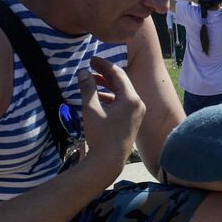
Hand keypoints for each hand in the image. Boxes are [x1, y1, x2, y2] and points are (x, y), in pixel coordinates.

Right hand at [78, 56, 144, 177]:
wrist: (109, 162)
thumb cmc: (100, 136)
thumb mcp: (91, 109)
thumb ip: (88, 88)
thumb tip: (83, 72)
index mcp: (132, 99)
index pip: (118, 74)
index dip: (103, 65)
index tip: (90, 60)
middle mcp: (138, 104)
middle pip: (121, 82)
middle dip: (104, 74)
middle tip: (90, 67)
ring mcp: (137, 114)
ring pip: (121, 93)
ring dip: (106, 86)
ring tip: (90, 81)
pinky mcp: (133, 122)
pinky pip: (122, 104)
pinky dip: (110, 98)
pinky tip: (96, 98)